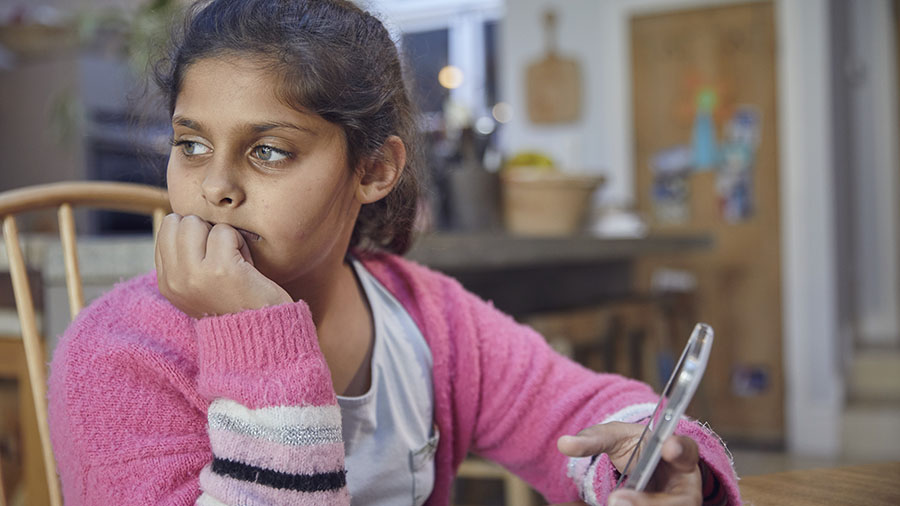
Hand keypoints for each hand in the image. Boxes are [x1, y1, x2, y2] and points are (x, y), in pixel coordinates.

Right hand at [155, 214, 291, 317]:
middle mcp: (175, 280)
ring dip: (223, 236)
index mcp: (167, 283)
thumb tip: (180, 219)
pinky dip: (241, 243)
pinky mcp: (220, 270)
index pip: (167, 230)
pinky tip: (246, 266)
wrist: (261, 332)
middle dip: (206, 230)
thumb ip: (183, 259)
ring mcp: (195, 275)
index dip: (195, 234)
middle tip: (223, 257)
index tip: (211, 256)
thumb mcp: (198, 286)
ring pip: (198, 223)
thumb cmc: (236, 302)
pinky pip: (225, 232)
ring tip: (234, 261)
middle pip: (181, 222)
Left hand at [557, 421, 701, 505]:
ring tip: (610, 502)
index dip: (681, 449)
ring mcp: (671, 505)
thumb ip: (594, 439)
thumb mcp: (617, 438)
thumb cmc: (635, 451)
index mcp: (678, 458)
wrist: (640, 471)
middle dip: (649, 503)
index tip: (668, 447)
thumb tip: (564, 444)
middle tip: (616, 499)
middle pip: (679, 501)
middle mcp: (682, 488)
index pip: (687, 452)